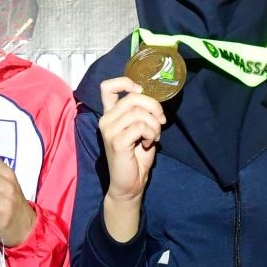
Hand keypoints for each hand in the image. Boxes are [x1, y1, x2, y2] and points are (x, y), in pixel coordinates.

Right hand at [96, 76, 164, 203]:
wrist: (130, 184)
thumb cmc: (136, 158)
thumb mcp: (141, 130)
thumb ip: (141, 113)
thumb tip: (153, 101)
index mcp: (110, 115)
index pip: (107, 87)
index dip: (126, 82)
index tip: (140, 91)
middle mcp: (106, 120)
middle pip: (133, 97)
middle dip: (154, 107)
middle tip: (161, 121)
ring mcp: (109, 131)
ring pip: (139, 112)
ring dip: (154, 124)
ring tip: (153, 137)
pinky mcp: (116, 142)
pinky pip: (140, 126)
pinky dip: (151, 134)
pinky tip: (148, 143)